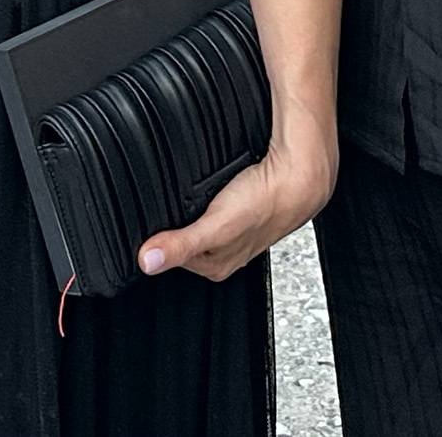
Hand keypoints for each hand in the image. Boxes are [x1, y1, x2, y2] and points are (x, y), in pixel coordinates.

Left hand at [138, 134, 334, 282]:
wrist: (299, 175)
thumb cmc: (267, 203)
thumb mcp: (217, 225)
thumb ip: (182, 244)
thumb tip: (147, 261)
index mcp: (215, 265)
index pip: (169, 257)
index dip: (154, 239)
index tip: (141, 224)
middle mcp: (222, 251)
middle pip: (179, 238)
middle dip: (169, 223)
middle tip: (163, 203)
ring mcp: (229, 229)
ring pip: (192, 222)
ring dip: (184, 209)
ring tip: (181, 196)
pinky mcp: (235, 209)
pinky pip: (206, 207)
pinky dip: (199, 198)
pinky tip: (201, 189)